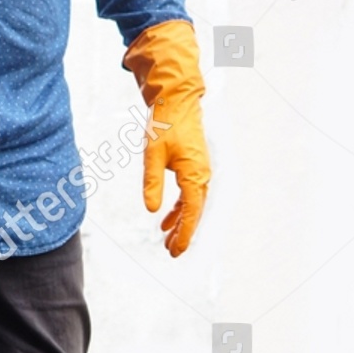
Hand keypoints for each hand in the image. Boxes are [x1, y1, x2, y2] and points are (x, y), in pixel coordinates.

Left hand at [124, 20, 210, 256]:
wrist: (177, 100)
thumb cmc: (166, 125)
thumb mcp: (152, 155)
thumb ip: (152, 184)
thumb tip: (152, 210)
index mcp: (195, 174)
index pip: (191, 212)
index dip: (184, 233)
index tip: (176, 251)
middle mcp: (202, 175)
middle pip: (195, 212)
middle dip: (184, 233)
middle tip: (172, 252)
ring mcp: (200, 171)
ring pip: (192, 205)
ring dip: (181, 223)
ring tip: (167, 241)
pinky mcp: (193, 167)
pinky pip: (189, 194)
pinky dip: (179, 209)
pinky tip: (166, 220)